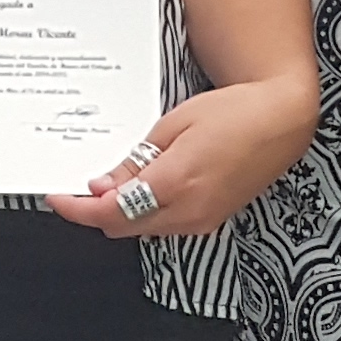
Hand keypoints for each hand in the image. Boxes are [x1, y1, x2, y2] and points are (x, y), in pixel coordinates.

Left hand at [51, 76, 312, 238]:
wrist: (283, 120)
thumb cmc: (234, 112)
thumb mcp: (173, 125)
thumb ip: (136, 162)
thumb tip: (103, 187)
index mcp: (174, 183)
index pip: (110, 211)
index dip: (77, 209)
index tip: (57, 198)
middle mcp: (189, 211)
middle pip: (122, 227)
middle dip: (95, 212)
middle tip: (78, 186)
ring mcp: (203, 220)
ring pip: (143, 229)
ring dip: (121, 213)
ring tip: (110, 182)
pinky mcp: (213, 220)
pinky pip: (166, 225)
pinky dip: (146, 212)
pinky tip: (142, 187)